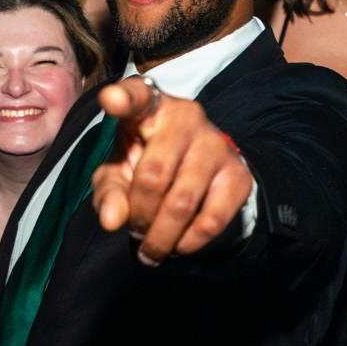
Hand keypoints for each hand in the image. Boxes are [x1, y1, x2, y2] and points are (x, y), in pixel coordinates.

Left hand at [91, 76, 253, 264]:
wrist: (199, 167)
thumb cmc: (147, 162)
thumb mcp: (118, 172)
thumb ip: (109, 192)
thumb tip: (113, 221)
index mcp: (149, 107)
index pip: (136, 96)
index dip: (123, 99)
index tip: (110, 100)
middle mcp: (186, 117)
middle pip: (153, 175)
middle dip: (139, 215)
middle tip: (135, 231)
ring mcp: (216, 144)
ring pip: (183, 202)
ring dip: (162, 236)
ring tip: (151, 249)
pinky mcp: (238, 173)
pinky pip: (212, 218)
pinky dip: (190, 241)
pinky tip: (178, 245)